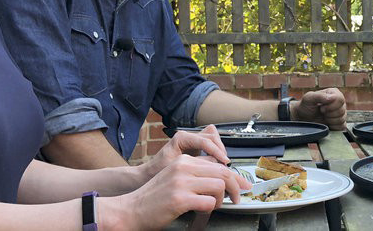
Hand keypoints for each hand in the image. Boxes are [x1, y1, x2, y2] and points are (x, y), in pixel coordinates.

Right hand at [126, 154, 251, 225]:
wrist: (130, 210)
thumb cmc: (153, 198)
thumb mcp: (174, 178)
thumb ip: (195, 175)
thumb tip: (221, 179)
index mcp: (183, 161)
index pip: (217, 163)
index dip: (234, 175)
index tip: (242, 184)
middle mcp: (183, 168)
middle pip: (222, 172)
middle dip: (235, 186)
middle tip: (238, 197)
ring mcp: (181, 183)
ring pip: (219, 186)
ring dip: (221, 199)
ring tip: (213, 206)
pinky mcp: (180, 199)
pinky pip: (209, 202)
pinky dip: (210, 210)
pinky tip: (201, 212)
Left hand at [142, 125, 228, 179]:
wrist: (146, 177)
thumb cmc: (157, 174)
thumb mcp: (176, 170)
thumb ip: (195, 165)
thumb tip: (215, 165)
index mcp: (181, 138)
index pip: (205, 140)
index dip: (217, 152)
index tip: (225, 162)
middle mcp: (188, 136)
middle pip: (212, 137)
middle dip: (221, 150)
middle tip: (227, 165)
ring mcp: (192, 141)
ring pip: (214, 139)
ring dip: (220, 152)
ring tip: (224, 166)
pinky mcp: (195, 148)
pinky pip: (211, 146)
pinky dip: (216, 155)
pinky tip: (217, 168)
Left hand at [293, 88, 346, 129]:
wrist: (303, 118)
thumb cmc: (306, 106)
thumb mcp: (309, 98)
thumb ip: (319, 96)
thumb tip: (332, 98)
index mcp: (334, 93)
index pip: (340, 99)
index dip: (330, 106)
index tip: (321, 107)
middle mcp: (339, 102)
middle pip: (342, 110)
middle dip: (329, 114)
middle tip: (321, 112)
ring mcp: (341, 113)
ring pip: (342, 119)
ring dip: (330, 120)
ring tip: (323, 117)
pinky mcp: (340, 123)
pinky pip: (342, 126)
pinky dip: (334, 127)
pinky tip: (327, 123)